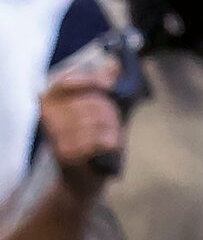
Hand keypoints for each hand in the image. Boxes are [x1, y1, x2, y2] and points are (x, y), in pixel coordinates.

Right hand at [37, 50, 125, 196]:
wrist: (83, 178)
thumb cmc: (94, 138)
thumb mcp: (100, 108)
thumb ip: (106, 85)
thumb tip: (116, 61)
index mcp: (50, 102)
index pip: (64, 81)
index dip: (90, 79)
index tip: (110, 83)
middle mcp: (47, 118)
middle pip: (90, 102)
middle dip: (111, 110)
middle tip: (117, 121)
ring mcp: (54, 137)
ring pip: (95, 120)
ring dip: (112, 127)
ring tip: (114, 135)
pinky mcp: (64, 154)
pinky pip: (96, 140)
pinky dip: (109, 141)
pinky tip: (111, 145)